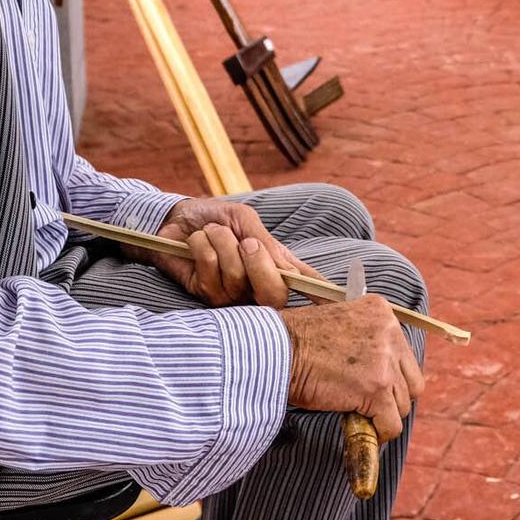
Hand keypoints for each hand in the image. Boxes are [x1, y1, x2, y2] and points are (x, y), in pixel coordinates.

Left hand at [133, 198, 323, 308]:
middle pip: (275, 296)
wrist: (174, 219)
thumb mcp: (244, 220)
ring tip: (211, 232)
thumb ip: (265, 242)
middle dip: (261, 266)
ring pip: (239, 278)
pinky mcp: (204, 295)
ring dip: (222, 243)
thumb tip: (285, 270)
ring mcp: (231, 294)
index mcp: (274, 264)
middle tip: (246, 242)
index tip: (345, 302)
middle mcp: (256, 284)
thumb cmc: (214, 218)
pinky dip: (203, 247)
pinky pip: (211, 273)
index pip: (304, 283)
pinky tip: (196, 243)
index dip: (323, 294)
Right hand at [281, 295, 423, 440]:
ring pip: (402, 405)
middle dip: (393, 396)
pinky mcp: (376, 388)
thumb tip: (383, 369)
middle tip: (368, 403)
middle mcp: (389, 332)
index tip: (372, 385)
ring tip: (356, 412)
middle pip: (412, 380)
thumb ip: (366, 338)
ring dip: (381, 414)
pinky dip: (377, 433)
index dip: (390, 375)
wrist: (277, 350)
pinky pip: (391, 424)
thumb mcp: (340, 322)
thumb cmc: (296, 340)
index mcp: (381, 311)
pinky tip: (358, 426)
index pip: (404, 353)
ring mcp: (385, 361)